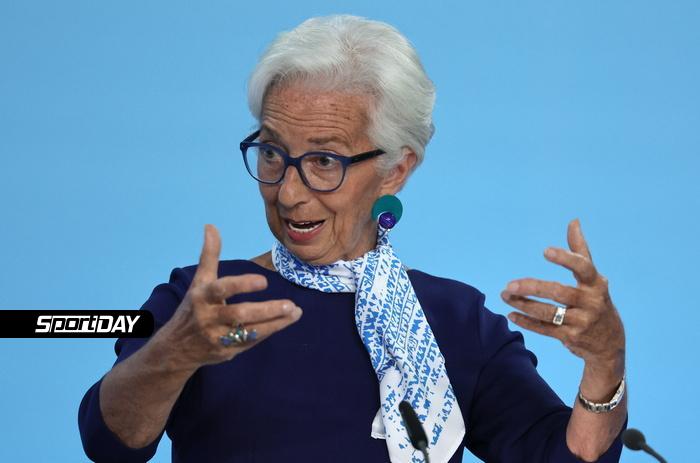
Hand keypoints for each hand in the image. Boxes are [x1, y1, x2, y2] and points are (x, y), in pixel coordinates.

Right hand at [159, 224, 302, 370]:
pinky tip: (286, 321)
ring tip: (295, 312)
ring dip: (275, 322)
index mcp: (202, 297)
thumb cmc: (193, 307)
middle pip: (239, 315)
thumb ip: (209, 255)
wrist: (176, 348)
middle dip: (266, 310)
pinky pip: (251, 342)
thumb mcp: (199, 282)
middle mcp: (209, 317)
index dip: (242, 285)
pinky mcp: (227, 351)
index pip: (222, 289)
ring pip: (249, 332)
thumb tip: (210, 226)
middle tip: (291, 304)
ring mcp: (218, 337)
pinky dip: (269, 331)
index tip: (264, 281)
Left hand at [500, 219, 624, 373]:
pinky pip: (545, 329)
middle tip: (510, 284)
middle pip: (559, 292)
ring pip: (549, 313)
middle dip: (532, 288)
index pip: (583, 267)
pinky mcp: (571, 338)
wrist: (610, 343)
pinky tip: (511, 315)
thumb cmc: (596, 301)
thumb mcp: (593, 278)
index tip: (545, 251)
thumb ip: (580, 250)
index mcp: (597, 284)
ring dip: (524, 305)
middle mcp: (591, 302)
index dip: (565, 258)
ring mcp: (582, 322)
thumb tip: (573, 221)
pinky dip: (527, 322)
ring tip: (506, 296)